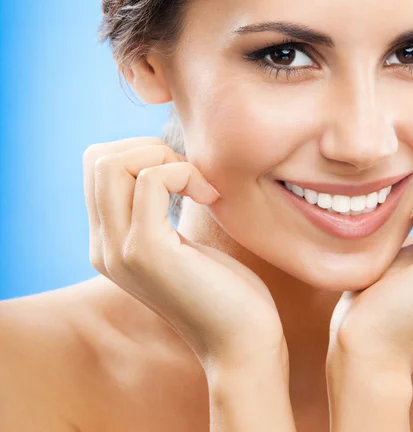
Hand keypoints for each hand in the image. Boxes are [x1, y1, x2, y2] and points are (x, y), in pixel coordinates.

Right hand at [83, 137, 285, 370]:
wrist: (242, 340)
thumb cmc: (221, 287)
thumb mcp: (176, 241)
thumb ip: (154, 208)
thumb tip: (161, 156)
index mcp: (107, 241)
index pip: (95, 166)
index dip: (139, 152)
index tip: (182, 174)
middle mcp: (102, 246)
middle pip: (97, 158)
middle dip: (150, 149)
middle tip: (191, 176)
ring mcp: (119, 249)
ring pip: (113, 163)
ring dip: (166, 159)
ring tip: (200, 186)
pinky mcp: (146, 251)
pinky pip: (152, 180)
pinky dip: (185, 173)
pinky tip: (210, 197)